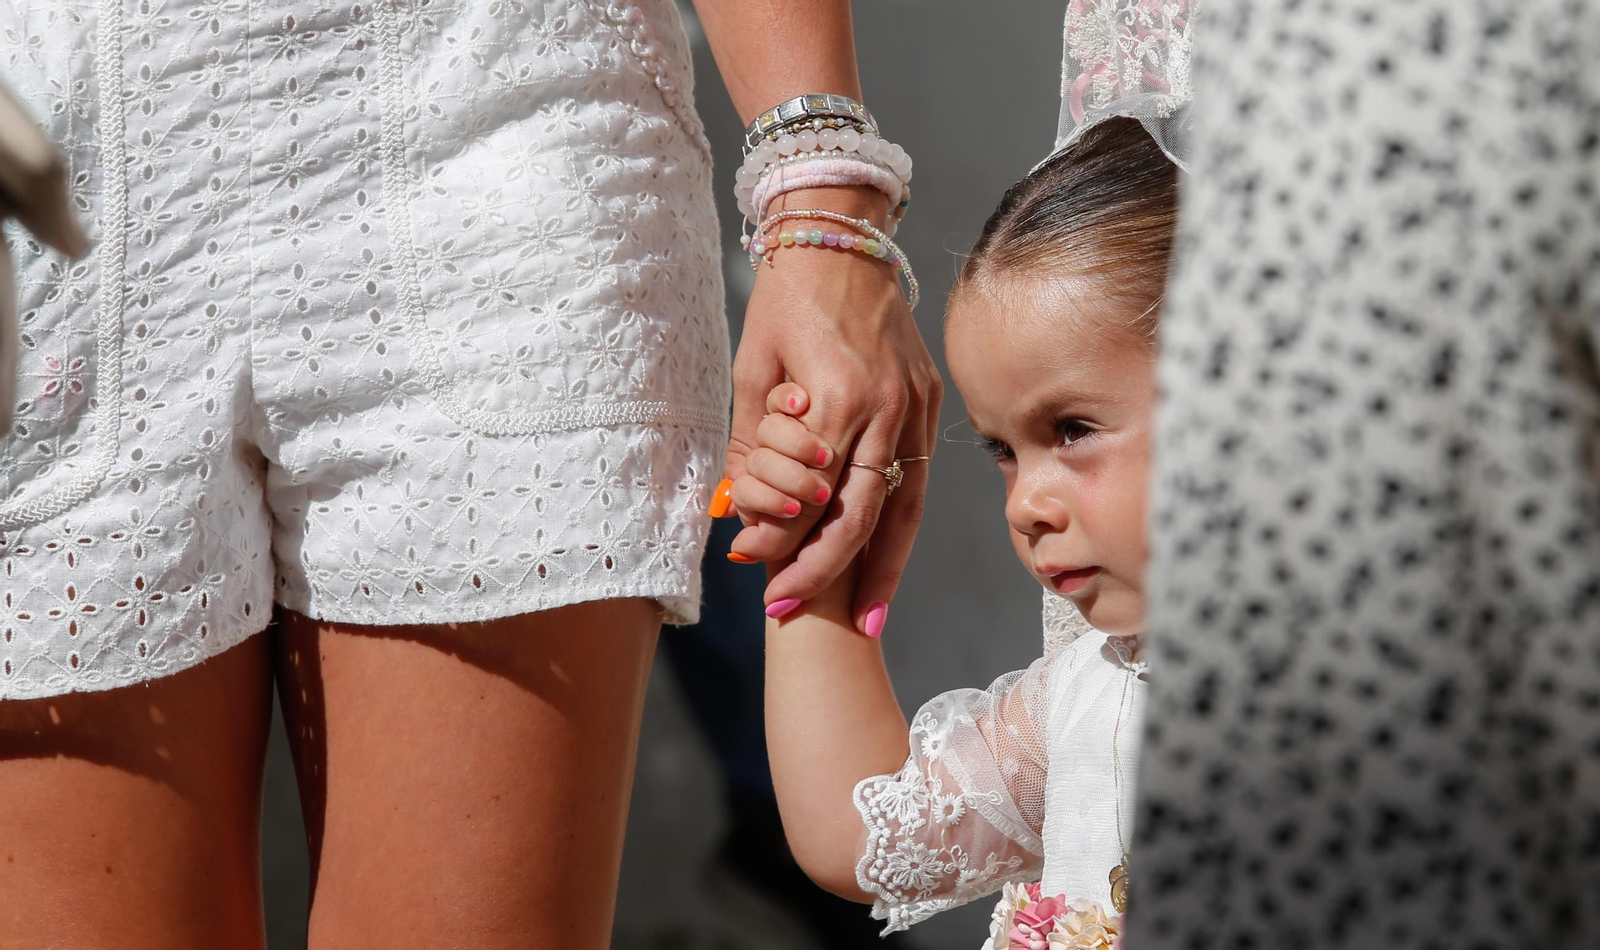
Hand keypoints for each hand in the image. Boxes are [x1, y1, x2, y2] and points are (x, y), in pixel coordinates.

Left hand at [717, 186, 940, 633]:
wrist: (842, 234)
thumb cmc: (787, 298)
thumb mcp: (752, 370)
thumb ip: (751, 445)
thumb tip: (736, 511)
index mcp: (839, 398)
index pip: (809, 497)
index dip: (780, 542)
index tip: (750, 569)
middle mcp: (887, 409)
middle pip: (861, 516)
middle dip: (826, 571)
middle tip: (792, 609)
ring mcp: (915, 406)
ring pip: (902, 508)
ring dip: (880, 570)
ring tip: (863, 619)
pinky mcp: (927, 400)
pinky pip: (916, 479)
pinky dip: (901, 527)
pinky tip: (887, 561)